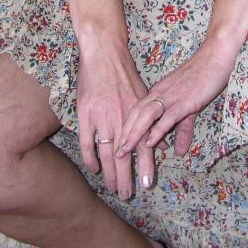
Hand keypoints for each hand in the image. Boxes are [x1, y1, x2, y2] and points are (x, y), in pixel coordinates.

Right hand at [77, 44, 157, 198]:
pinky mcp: (85, 114)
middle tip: (127, 195)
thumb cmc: (125, 72)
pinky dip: (90, 158)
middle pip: (124, 156)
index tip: (147, 185)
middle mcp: (121, 118)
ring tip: (113, 188)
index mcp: (138, 113)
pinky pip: (87, 143)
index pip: (144, 146)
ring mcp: (102, 117)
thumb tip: (162, 141)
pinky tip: (94, 169)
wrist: (104, 53)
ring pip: (106, 153)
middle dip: (126, 178)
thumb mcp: (144, 93)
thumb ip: (152, 118)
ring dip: (110, 174)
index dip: (145, 167)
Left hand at [115, 39, 236, 159]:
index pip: (136, 110)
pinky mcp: (185, 100)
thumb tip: (179, 152)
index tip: (117, 144)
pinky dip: (157, 130)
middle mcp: (160, 93)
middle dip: (124, 134)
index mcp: (159, 91)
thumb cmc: (203, 76)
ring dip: (134, 134)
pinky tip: (149, 143)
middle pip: (135, 114)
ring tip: (124, 152)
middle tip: (115, 154)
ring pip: (146, 116)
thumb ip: (182, 129)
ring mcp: (172, 96)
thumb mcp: (190, 105)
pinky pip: (168, 116)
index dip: (126, 127)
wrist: (216, 56)